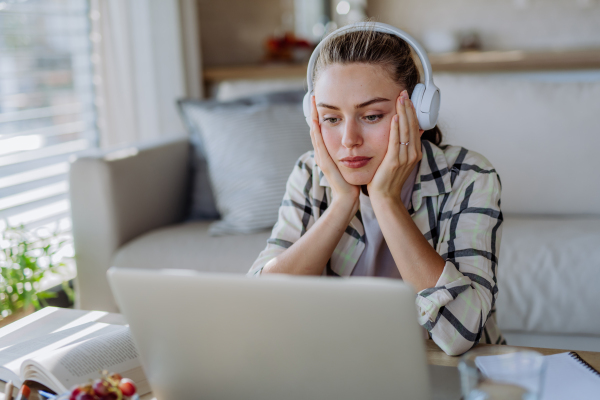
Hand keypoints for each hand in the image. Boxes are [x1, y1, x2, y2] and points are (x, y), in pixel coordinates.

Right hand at [309, 96, 359, 215]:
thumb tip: (356, 143)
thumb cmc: (351, 182)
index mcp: (328, 153)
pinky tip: (316, 121)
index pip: (322, 130)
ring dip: (312, 117)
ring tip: (312, 103)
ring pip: (315, 133)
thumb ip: (350, 153)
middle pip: (315, 128)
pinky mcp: (324, 162)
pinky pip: (319, 144)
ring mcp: (322, 157)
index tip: (321, 102)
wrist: (347, 199)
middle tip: (313, 96)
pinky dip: (316, 132)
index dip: (320, 116)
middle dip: (313, 112)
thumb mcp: (350, 163)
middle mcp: (323, 153)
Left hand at [367, 90, 423, 202]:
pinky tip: (395, 118)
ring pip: (406, 131)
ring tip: (401, 99)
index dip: (412, 112)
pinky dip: (396, 129)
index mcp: (415, 152)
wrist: (385, 196)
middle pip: (412, 126)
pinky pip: (396, 142)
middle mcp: (412, 154)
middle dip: (408, 108)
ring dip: (403, 114)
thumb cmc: (388, 178)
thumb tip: (415, 129)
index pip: (415, 127)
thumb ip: (406, 145)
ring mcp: (405, 158)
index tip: (407, 98)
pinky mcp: (395, 161)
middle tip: (404, 92)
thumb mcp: (400, 160)